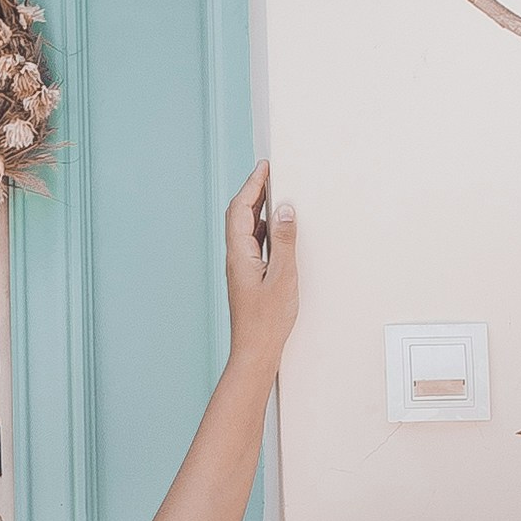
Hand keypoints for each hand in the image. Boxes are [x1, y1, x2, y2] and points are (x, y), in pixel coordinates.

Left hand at [224, 165, 298, 366]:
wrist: (254, 353)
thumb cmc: (267, 321)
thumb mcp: (284, 277)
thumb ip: (285, 241)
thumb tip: (285, 210)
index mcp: (239, 254)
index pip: (240, 209)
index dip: (252, 185)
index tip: (264, 167)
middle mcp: (235, 258)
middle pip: (239, 215)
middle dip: (253, 192)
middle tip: (270, 175)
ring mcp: (241, 268)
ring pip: (246, 230)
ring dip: (259, 210)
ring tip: (275, 195)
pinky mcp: (248, 278)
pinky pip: (253, 244)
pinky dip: (263, 229)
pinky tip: (276, 231)